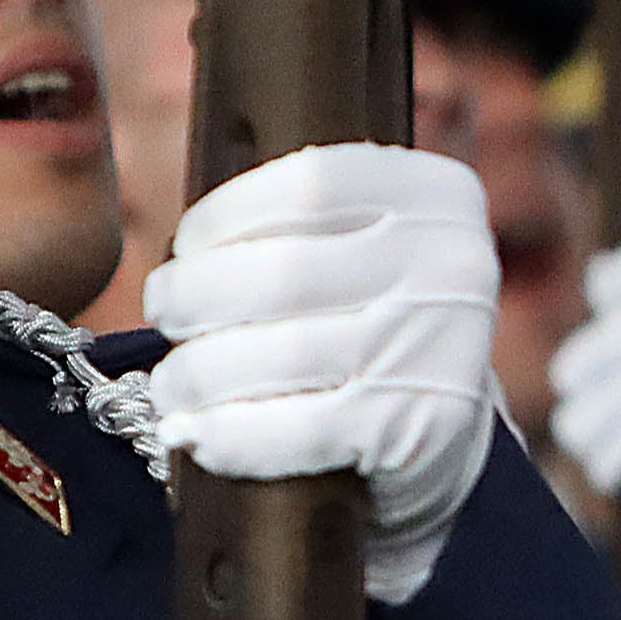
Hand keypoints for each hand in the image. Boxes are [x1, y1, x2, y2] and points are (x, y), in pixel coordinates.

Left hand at [147, 143, 502, 607]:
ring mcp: (439, 349)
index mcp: (437, 197)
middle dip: (195, 297)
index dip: (226, 215)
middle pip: (284, 272)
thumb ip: (301, 216)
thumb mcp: (364, 239)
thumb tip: (182, 247)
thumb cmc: (366, 313)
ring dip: (198, 374)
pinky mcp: (418, 426)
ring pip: (280, 356)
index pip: (311, 184)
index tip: (190, 246)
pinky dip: (227, 435)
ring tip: (174, 381)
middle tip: (166, 313)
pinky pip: (296, 430)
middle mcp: (455, 266)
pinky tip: (197, 432)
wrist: (441, 420)